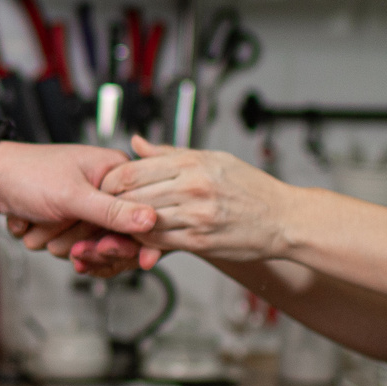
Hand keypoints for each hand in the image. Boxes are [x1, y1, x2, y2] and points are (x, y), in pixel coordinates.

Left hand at [0, 143, 158, 270]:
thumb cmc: (26, 173)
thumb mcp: (72, 194)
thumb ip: (112, 211)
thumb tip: (152, 219)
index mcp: (115, 173)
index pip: (140, 216)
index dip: (125, 241)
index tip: (106, 252)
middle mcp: (105, 189)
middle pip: (113, 238)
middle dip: (81, 241)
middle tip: (67, 242)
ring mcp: (86, 207)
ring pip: (86, 246)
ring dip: (57, 240)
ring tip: (41, 221)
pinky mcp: (69, 220)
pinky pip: (68, 247)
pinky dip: (47, 240)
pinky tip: (35, 227)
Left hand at [99, 136, 295, 260]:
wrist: (283, 218)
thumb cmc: (249, 187)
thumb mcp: (211, 159)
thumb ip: (168, 155)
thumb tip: (136, 143)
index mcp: (192, 164)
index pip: (132, 171)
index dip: (110, 181)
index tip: (104, 186)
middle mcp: (192, 188)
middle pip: (132, 197)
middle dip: (112, 204)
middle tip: (103, 208)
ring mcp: (196, 216)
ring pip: (142, 222)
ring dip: (126, 225)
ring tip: (119, 224)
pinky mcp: (201, 242)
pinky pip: (159, 242)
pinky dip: (144, 241)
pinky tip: (143, 237)